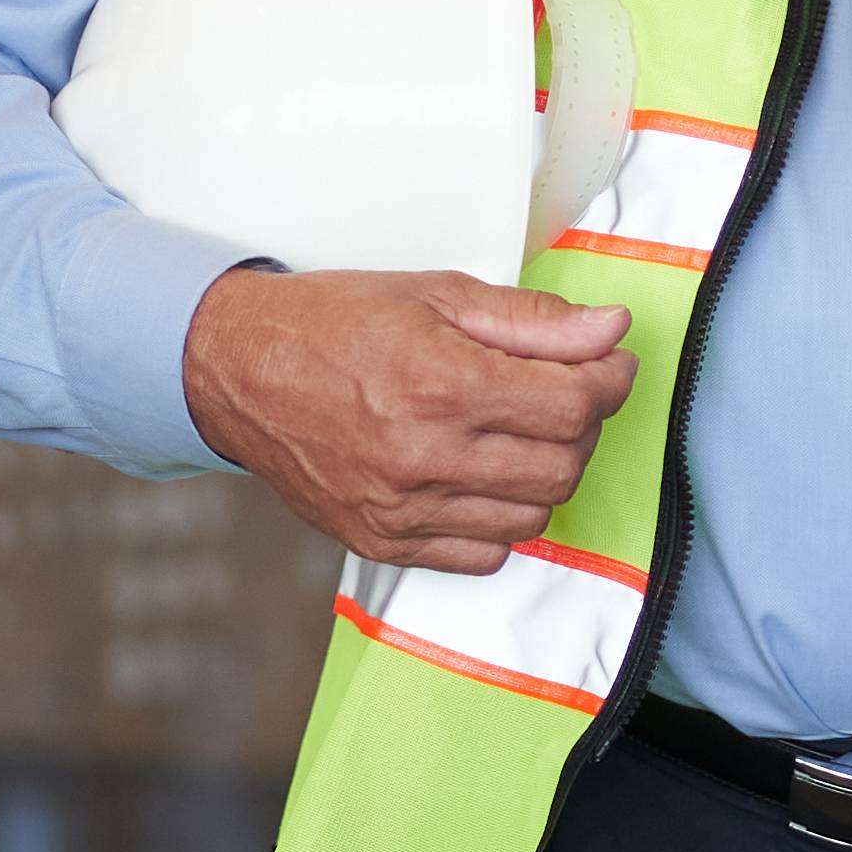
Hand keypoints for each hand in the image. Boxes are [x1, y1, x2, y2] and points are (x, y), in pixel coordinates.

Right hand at [181, 266, 637, 573]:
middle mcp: (424, 454)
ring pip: (531, 516)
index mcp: (443, 383)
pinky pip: (481, 556)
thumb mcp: (439, 295)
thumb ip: (534, 320)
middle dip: (584, 426)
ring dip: (547, 473)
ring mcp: (401, 508)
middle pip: (562, 465)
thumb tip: (610, 330)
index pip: (574, 406)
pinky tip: (486, 477)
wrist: (241, 371)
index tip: (609, 365)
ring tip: (522, 433)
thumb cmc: (337, 323)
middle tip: (568, 393)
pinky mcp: (381, 542)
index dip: (610, 382)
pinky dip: (502, 521)